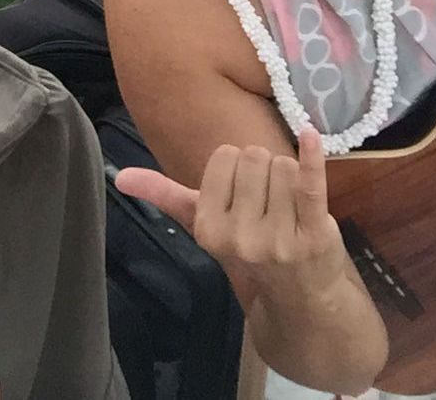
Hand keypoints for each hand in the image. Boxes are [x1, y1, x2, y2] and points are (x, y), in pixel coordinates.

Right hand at [114, 127, 346, 306]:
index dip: (236, 166)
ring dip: (290, 176)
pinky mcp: (316, 235)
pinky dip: (312, 156)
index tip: (242, 193)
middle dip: (263, 170)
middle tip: (269, 202)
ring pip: (283, 165)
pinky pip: (311, 183)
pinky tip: (309, 134)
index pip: (224, 157)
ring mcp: (279, 237)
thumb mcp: (205, 226)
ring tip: (290, 206)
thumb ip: (164, 196)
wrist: (301, 301)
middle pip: (254, 156)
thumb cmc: (249, 252)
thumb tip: (120, 177)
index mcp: (209, 229)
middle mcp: (240, 236)